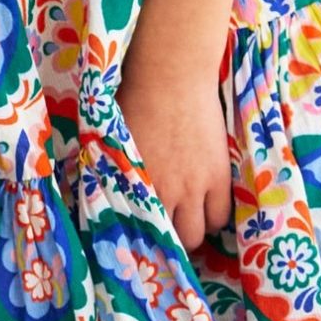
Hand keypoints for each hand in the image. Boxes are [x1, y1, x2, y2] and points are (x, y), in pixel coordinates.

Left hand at [117, 33, 232, 252]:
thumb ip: (110, 172)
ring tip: (189, 222)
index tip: (143, 242)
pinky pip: (221, 215)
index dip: (143, 242)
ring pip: (198, 233)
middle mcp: (162, 193)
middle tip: (168, 232)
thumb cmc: (132, 102)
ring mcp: (193, 187)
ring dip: (193, 232)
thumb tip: (100, 192)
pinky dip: (214, 218)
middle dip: (169, 241)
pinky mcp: (218, 176)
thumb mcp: (110, 142)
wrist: (171, 78)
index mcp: (132, 187)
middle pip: (170, 240)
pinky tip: (207, 208)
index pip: (138, 232)